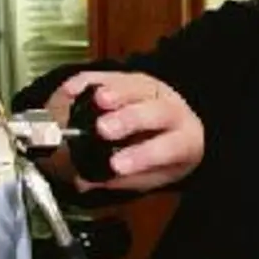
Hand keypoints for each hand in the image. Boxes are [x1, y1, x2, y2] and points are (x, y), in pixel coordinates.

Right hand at [50, 71, 203, 190]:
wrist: (174, 129)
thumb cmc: (161, 157)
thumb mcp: (151, 176)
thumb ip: (122, 180)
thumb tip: (86, 182)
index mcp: (185, 140)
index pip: (169, 147)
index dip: (142, 155)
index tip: (116, 165)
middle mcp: (173, 111)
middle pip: (157, 111)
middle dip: (129, 119)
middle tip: (104, 129)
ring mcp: (154, 91)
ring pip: (137, 87)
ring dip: (116, 92)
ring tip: (97, 100)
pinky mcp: (132, 77)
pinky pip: (112, 76)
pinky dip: (91, 81)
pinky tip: (73, 90)